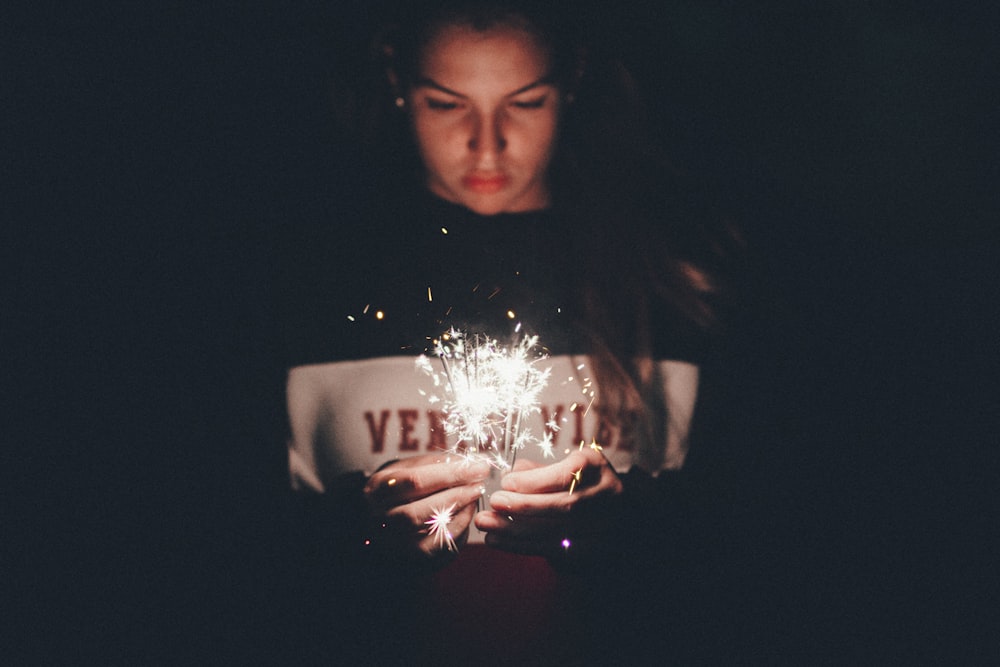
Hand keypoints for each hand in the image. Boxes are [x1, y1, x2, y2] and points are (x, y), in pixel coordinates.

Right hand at [363, 453, 489, 561]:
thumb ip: (436, 464)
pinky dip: (459, 524)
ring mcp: (395, 540)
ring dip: (459, 508)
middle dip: (456, 494)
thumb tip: (471, 462)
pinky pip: (440, 542)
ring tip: (475, 492)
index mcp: (376, 490)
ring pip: (429, 528)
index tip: (478, 466)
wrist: (389, 518)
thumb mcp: (411, 468)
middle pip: (420, 509)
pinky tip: (469, 509)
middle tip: (480, 482)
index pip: (414, 481)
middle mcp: (380, 518)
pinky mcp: (413, 555)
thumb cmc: (405, 486)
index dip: (449, 474)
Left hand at [474, 444, 623, 557]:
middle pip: (565, 505)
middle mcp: (606, 496)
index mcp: (596, 466)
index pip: (568, 475)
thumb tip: (509, 476)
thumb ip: (536, 470)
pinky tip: (495, 538)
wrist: (609, 510)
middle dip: (525, 506)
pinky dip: (519, 545)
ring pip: (556, 531)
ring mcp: (602, 526)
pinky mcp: (589, 550)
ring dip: (515, 529)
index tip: (507, 482)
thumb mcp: (560, 465)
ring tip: (486, 523)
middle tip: (494, 502)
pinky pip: (551, 550)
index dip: (536, 481)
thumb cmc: (575, 481)